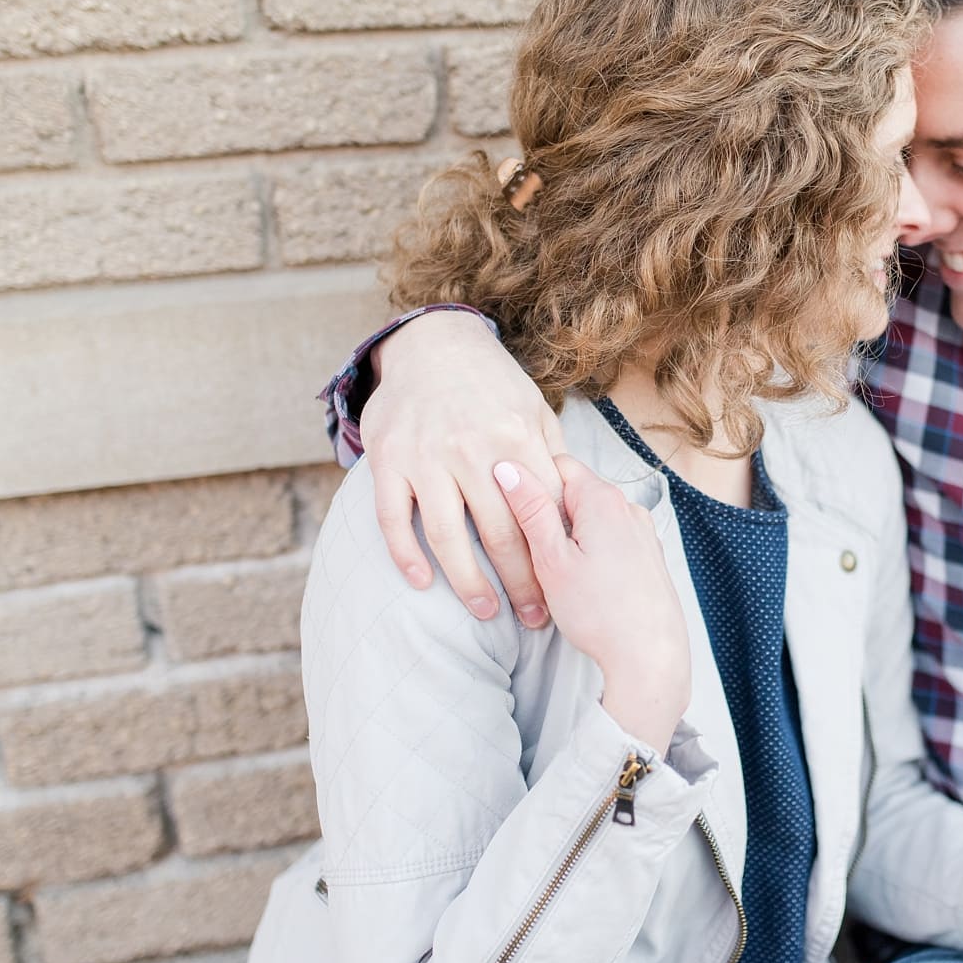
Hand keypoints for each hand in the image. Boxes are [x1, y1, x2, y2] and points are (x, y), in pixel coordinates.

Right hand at [361, 310, 566, 627]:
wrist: (433, 343)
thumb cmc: (492, 384)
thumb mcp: (533, 410)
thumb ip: (551, 458)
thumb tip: (575, 506)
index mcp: (515, 437)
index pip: (541, 512)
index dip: (556, 556)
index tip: (567, 591)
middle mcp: (471, 449)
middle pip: (501, 533)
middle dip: (521, 583)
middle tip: (533, 619)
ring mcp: (425, 456)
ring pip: (449, 536)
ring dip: (469, 582)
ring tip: (487, 611)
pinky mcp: (387, 459)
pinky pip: (394, 518)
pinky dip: (406, 554)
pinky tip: (422, 583)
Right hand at [494, 456, 689, 750]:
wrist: (650, 657)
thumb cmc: (599, 613)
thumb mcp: (552, 560)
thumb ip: (531, 510)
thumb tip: (509, 469)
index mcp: (603, 500)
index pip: (557, 464)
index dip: (531, 484)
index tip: (517, 514)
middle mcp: (628, 507)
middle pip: (575, 492)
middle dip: (550, 516)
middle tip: (535, 554)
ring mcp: (642, 531)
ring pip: (592, 518)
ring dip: (571, 537)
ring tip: (561, 576)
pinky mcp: (648, 555)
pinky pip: (611, 539)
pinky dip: (593, 552)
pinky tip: (587, 585)